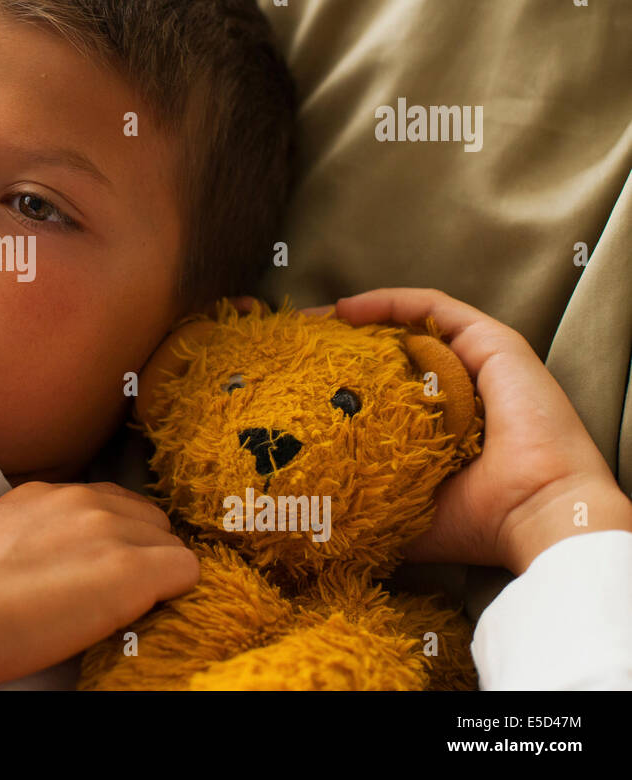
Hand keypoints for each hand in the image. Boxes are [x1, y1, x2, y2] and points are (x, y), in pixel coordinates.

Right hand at [0, 481, 200, 686]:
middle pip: (149, 522)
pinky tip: (140, 617)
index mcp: (49, 493)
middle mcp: (85, 499)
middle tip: (111, 598)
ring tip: (121, 612)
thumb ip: (30, 535)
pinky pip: (186, 571)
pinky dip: (173, 594)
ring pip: (170, 544)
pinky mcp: (130, 569)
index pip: (112, 506)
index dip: (114, 544)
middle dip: (141, 555)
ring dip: (155, 575)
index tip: (96, 577)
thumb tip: (47, 562)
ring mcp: (110, 530)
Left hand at [282, 288, 631, 575]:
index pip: (382, 388)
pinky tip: (347, 308)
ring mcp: (475, 362)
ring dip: (358, 317)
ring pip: (409, 324)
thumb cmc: (474, 522)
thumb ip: (362, 509)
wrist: (534, 514)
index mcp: (438, 426)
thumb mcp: (400, 517)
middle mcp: (457, 389)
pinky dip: (389, 301)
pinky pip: (433, 308)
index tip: (291, 378)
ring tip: (311, 321)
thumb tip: (307, 519)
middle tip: (293, 343)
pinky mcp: (492, 342)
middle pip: (391, 351)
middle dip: (339, 343)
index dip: (338, 377)